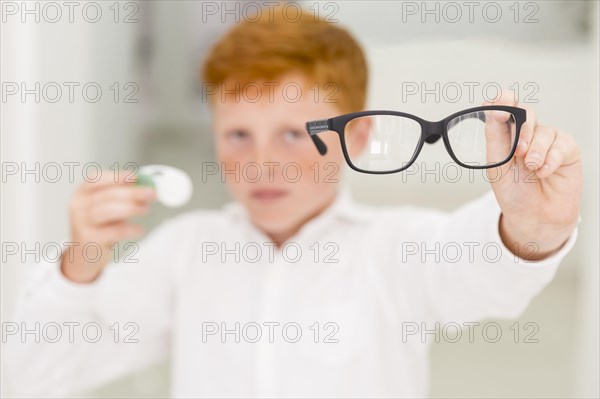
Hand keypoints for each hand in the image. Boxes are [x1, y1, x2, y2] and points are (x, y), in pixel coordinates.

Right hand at [61, 170, 154, 282]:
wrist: (85, 253)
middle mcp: (78, 205)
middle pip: (106, 195)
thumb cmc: (100, 226)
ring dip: (130, 208)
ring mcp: (81, 222)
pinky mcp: (88, 239)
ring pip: (107, 210)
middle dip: (132, 193)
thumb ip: (122, 195)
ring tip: (145, 209)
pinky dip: (129, 229)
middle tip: (151, 193)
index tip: (136, 177)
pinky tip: (140, 229)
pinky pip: (112, 231)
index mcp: (82, 192)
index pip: (96, 179)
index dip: (117, 176)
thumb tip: (144, 185)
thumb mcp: (107, 206)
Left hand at [484, 90, 581, 260]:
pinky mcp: (567, 150)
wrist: (534, 217)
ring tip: (531, 169)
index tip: (498, 107)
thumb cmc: (513, 192)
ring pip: (543, 131)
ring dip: (535, 151)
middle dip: (521, 130)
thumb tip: (492, 107)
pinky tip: (543, 172)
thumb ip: (495, 135)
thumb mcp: (497, 164)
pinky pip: (561, 144)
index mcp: (506, 134)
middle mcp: (527, 133)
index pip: (504, 106)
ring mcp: (548, 140)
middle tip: (517, 153)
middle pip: (526, 112)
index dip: (501, 101)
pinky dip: (550, 159)